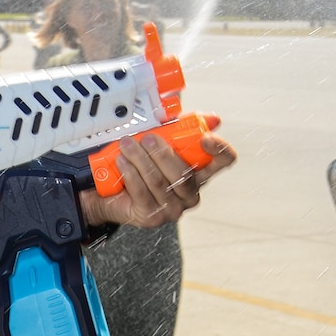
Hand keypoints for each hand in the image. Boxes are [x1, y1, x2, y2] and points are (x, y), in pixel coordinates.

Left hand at [80, 127, 235, 230]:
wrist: (111, 189)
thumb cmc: (143, 162)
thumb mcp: (163, 140)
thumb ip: (184, 127)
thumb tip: (212, 118)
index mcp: (200, 172)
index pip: (224, 160)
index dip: (220, 149)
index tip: (205, 138)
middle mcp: (190, 193)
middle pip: (184, 174)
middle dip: (163, 153)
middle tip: (147, 138)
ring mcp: (173, 208)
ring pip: (159, 182)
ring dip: (141, 159)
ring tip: (127, 145)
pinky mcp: (152, 216)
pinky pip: (142, 192)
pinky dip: (131, 174)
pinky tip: (123, 162)